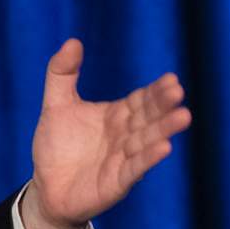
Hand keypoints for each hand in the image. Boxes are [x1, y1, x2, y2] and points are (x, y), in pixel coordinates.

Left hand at [25, 38, 191, 228]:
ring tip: (183, 117)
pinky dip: (148, 159)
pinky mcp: (116, 182)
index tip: (171, 79)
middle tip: (178, 92)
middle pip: (148, 118)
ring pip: (147, 142)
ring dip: (164, 130)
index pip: (141, 101)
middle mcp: (125, 137)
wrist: (46, 188)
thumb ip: (62, 73)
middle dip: (163, 106)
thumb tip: (73, 40)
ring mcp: (123, 160)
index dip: (155, 91)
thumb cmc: (56, 147)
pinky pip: (134, 169)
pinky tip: (164, 148)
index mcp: (116, 117)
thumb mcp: (55, 105)